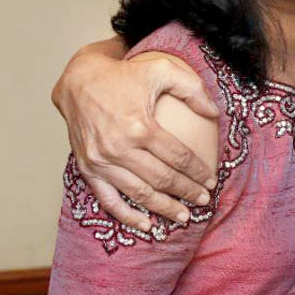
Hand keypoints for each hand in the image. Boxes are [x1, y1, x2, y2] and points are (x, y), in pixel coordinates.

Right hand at [52, 36, 219, 229]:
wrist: (78, 81)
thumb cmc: (123, 75)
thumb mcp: (162, 69)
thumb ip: (192, 88)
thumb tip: (215, 113)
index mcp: (140, 126)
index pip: (177, 157)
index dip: (197, 172)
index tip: (211, 180)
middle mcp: (119, 148)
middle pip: (162, 179)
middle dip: (187, 192)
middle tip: (204, 200)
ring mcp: (101, 162)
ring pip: (139, 194)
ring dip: (164, 208)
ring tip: (183, 217)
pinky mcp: (87, 169)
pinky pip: (108, 200)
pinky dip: (127, 216)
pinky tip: (146, 224)